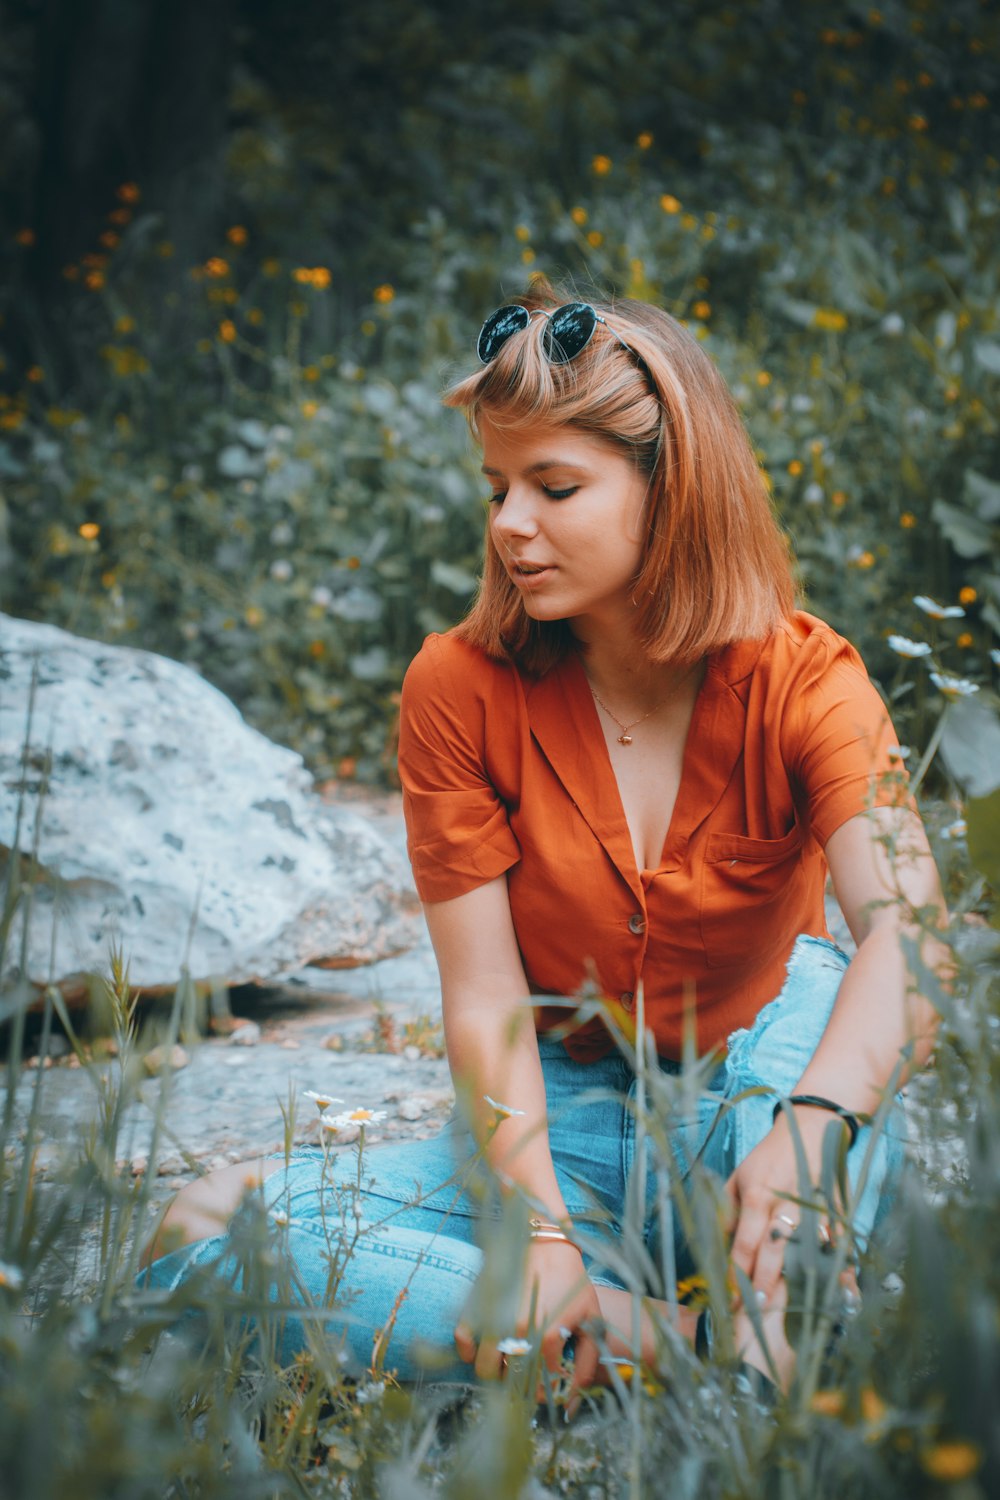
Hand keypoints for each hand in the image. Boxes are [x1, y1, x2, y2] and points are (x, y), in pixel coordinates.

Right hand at [454, 1239, 601, 1405]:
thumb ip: (586, 1365)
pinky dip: (469, 1351)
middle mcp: (518, 1332)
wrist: (546, 1240)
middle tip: (530, 1376)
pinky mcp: (477, 1305)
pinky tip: (486, 1348)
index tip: (552, 1383)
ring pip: (484, 1369)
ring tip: (510, 1363)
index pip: (542, 1388)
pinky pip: (462, 1342)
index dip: (548, 1392)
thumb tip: (572, 1405)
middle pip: (510, 1384)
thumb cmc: (571, 1281)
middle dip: (520, 1387)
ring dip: (495, 1373)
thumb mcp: (591, 1320)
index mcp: (548, 1337)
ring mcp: (494, 1318)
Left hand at [726, 1109, 842, 1309]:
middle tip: (755, 1313)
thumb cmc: (769, 1157)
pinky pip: (839, 1249)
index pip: (746, 1242)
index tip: (730, 1297)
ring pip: (808, 1254)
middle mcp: (787, 1206)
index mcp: (759, 1196)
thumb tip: (717, 1246)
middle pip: (775, 1251)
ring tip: (795, 1315)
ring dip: (801, 1285)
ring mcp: (814, 1211)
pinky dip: (842, 1274)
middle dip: (765, 1285)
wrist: (813, 1131)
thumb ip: (727, 1211)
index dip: (737, 1272)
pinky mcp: (837, 1215)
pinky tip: (842, 1299)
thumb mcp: (739, 1176)